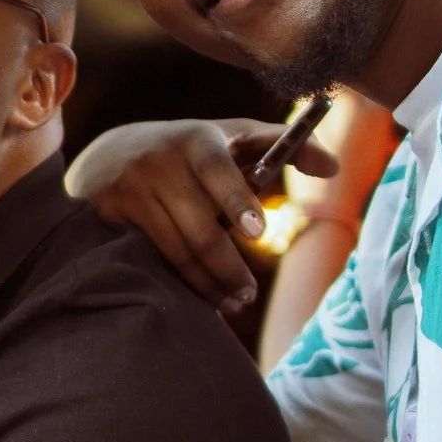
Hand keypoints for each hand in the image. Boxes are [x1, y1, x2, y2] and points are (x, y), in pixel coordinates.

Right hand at [63, 117, 336, 315]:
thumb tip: (333, 169)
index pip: (219, 172)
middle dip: (228, 268)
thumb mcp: (233, 137)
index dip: (237, 201)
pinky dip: (175, 281)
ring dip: (205, 285)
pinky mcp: (107, 214)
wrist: (111, 154)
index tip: (258, 233)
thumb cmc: (193, 150)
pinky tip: (193, 297)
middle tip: (248, 295)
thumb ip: (284, 146)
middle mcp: (159, 161)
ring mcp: (130, 189)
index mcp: (197, 139)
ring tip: (230, 303)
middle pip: (199, 228)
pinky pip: (148, 259)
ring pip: (174, 251)